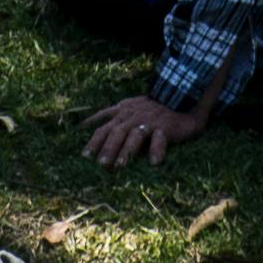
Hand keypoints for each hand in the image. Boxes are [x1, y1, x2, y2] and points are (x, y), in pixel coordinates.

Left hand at [86, 92, 208, 164]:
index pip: (104, 126)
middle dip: (108, 148)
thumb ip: (112, 116)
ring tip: (120, 166)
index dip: (94, 141)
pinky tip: (154, 163)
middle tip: (100, 165)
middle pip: (117, 132)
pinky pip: (160, 139)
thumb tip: (90, 131)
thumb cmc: (150, 107)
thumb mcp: (128, 106)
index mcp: (122, 112)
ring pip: (135, 136)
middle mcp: (133, 116)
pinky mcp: (165, 127)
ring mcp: (149, 121)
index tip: (84, 156)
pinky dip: (156, 150)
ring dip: (127, 151)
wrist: (179, 96)